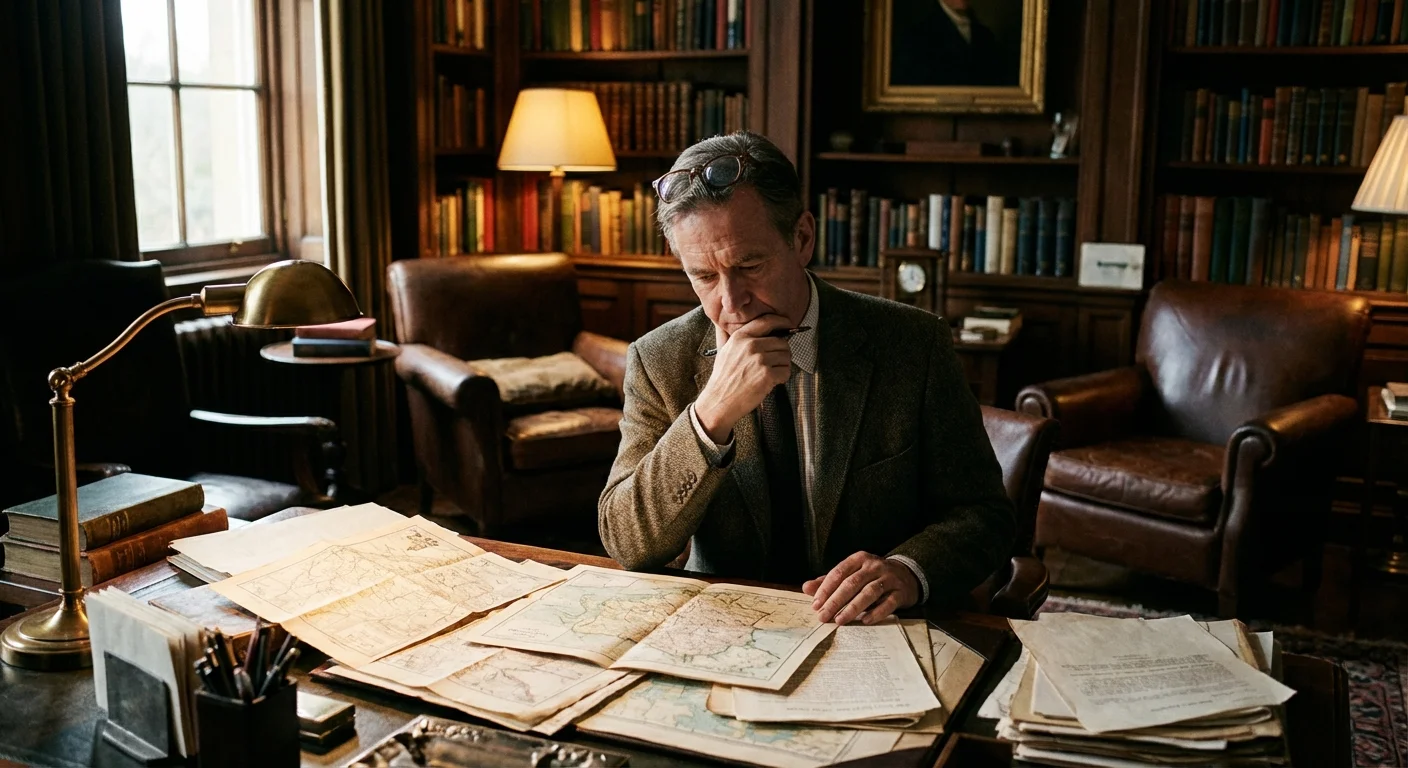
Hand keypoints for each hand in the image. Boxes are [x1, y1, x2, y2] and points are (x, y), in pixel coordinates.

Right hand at [694, 314, 792, 442]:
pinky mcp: (767, 375)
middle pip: (782, 341)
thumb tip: (739, 324)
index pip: (767, 321)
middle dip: (782, 352)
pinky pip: (786, 371)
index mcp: (740, 337)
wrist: (718, 401)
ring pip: (786, 356)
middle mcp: (751, 345)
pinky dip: (782, 378)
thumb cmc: (723, 379)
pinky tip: (771, 382)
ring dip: (783, 366)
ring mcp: (759, 360)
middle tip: (775, 362)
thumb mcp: (725, 351)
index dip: (782, 321)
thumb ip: (735, 337)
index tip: (789, 324)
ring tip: (771, 374)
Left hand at [803, 552, 919, 625]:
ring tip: (840, 620)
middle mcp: (874, 566)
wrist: (906, 575)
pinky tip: (865, 621)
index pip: (839, 573)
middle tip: (823, 616)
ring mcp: (889, 578)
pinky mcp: (901, 592)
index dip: (826, 589)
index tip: (815, 604)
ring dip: (853, 608)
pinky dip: (876, 613)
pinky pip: (888, 603)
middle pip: (852, 583)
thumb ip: (829, 581)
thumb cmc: (872, 576)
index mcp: (859, 559)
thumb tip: (806, 588)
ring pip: (869, 593)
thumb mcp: (852, 574)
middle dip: (835, 601)